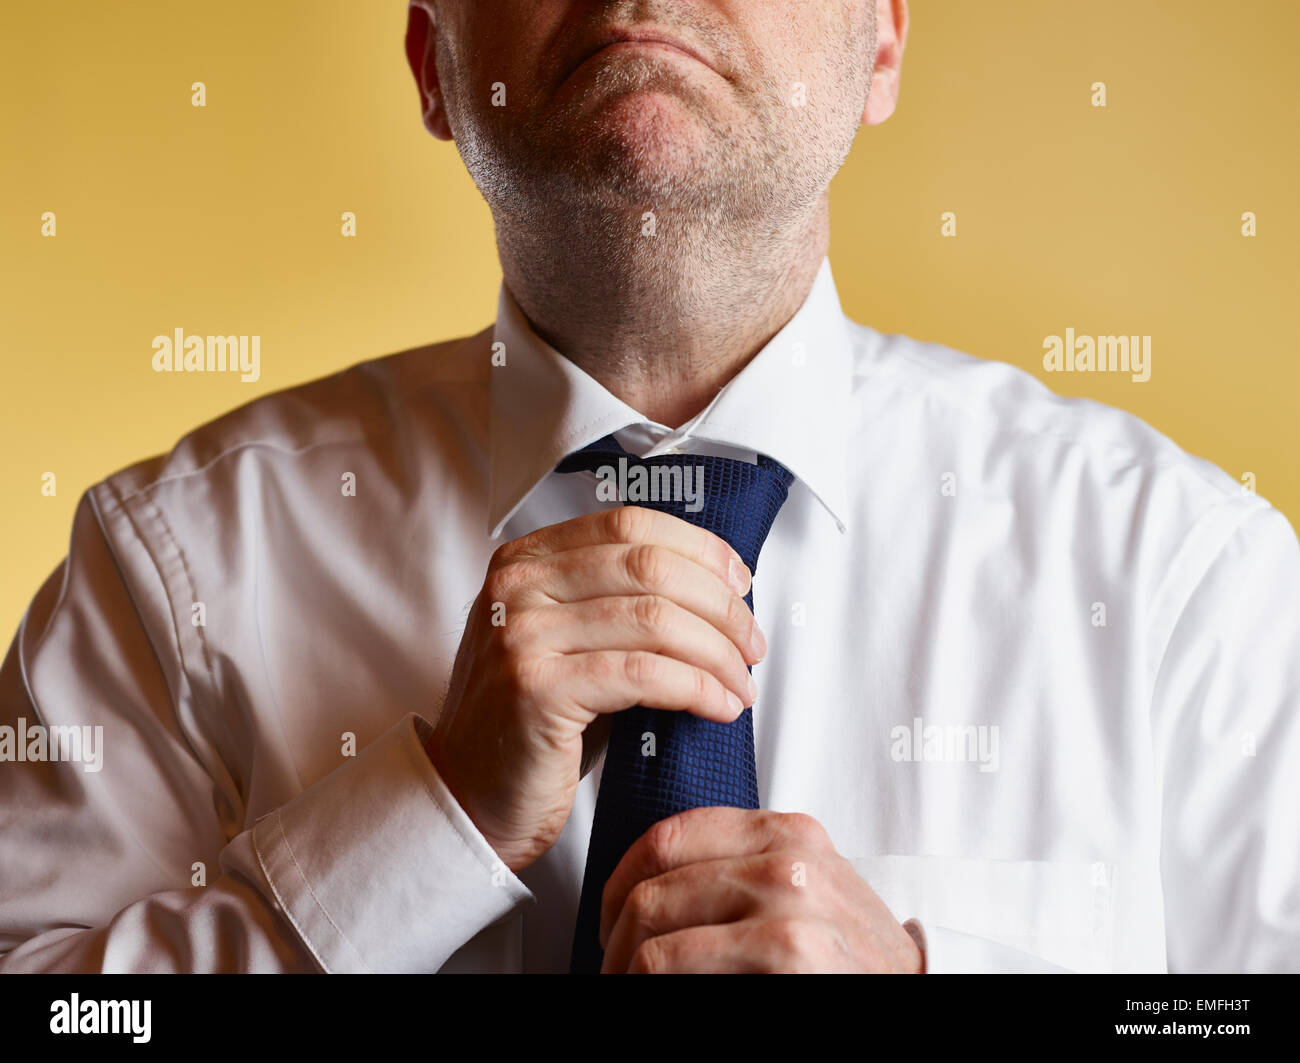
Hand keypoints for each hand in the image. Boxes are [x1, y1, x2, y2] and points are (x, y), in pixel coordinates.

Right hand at [426, 506, 764, 872]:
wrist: (469, 797)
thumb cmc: (534, 724)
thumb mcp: (567, 641)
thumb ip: (617, 601)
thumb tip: (720, 589)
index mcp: (525, 560)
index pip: (629, 527)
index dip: (699, 549)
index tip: (741, 582)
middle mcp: (516, 587)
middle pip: (650, 568)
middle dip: (720, 606)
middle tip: (753, 645)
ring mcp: (521, 634)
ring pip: (655, 619)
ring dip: (718, 654)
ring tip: (742, 685)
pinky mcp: (536, 689)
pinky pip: (643, 674)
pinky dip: (696, 687)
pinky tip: (718, 706)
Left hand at [598, 807, 924, 972]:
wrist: (912, 993)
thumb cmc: (853, 959)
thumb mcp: (805, 890)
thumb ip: (743, 870)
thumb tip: (654, 884)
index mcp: (786, 832)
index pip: (669, 834)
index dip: (621, 877)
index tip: (611, 913)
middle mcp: (786, 858)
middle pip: (651, 881)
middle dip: (612, 930)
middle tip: (610, 964)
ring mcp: (787, 902)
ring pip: (650, 923)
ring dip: (621, 964)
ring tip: (622, 983)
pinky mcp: (785, 951)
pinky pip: (670, 962)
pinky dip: (644, 983)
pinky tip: (648, 995)